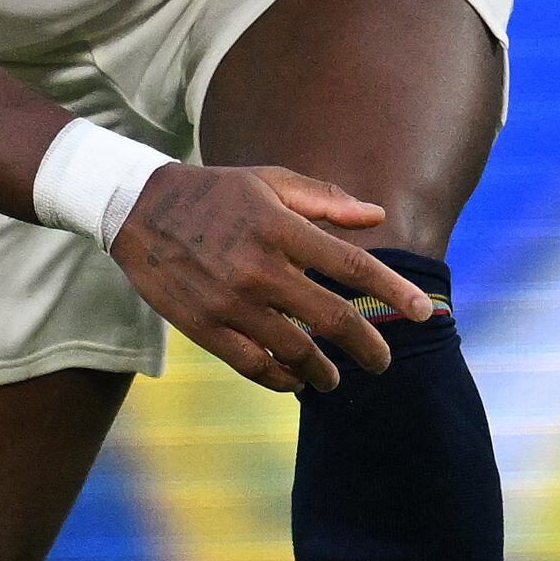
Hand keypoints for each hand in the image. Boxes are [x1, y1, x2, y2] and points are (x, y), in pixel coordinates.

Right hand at [111, 164, 431, 394]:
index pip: (352, 267)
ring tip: (334, 377)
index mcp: (280, 228)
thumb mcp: (268, 182)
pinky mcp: (203, 326)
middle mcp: (259, 268)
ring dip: (325, 372)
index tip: (423, 313)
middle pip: (333, 320)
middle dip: (368, 348)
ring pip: (296, 352)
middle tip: (381, 363)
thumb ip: (325, 200)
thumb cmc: (213, 193)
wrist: (136, 209)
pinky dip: (281, 378)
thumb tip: (378, 218)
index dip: (394, 292)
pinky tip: (295, 378)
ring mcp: (230, 302)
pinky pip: (254, 366)